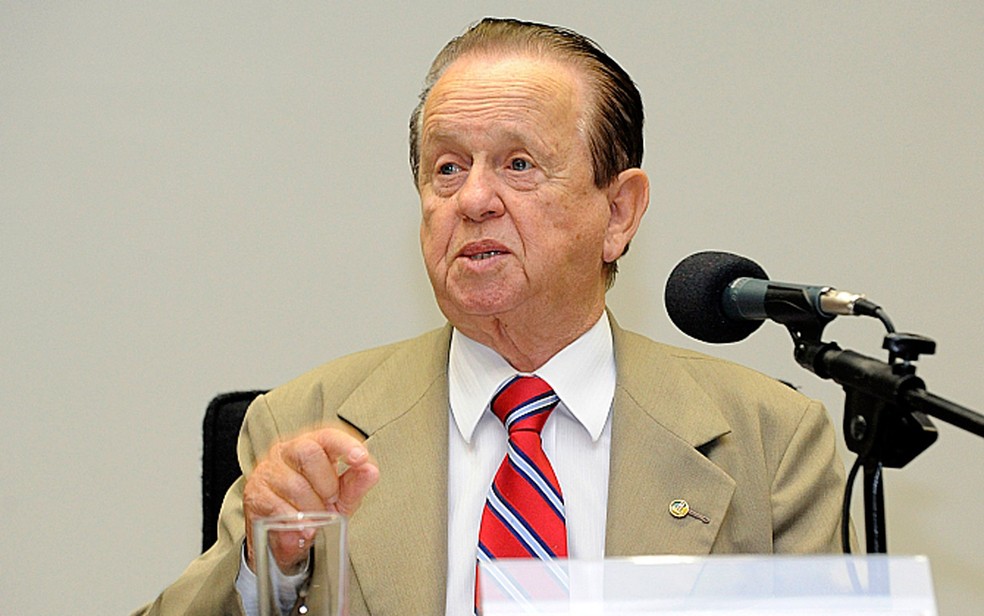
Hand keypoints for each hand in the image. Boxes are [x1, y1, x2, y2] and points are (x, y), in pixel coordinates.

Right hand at [243, 427, 378, 570]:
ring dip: (312, 507)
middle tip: (330, 501)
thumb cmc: (315, 506)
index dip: (345, 444)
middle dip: (326, 484)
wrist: (285, 536)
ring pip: (295, 484)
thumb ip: (356, 484)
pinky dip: (295, 521)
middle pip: (309, 453)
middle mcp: (287, 451)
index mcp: (312, 445)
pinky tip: (303, 528)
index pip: (327, 435)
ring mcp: (268, 471)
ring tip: (316, 518)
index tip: (360, 458)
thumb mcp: (341, 498)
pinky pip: (277, 506)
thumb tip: (371, 470)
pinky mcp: (255, 494)